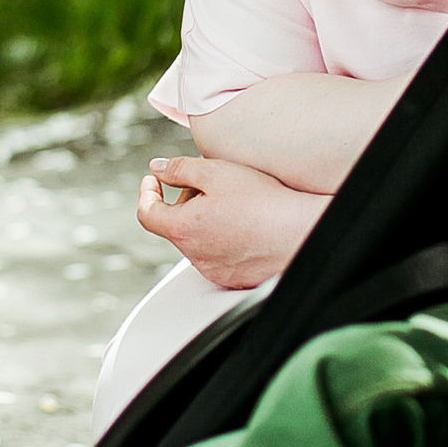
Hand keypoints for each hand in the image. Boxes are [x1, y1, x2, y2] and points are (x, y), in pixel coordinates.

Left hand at [136, 155, 330, 289]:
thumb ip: (179, 168)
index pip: (147, 213)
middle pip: (175, 224)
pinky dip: (223, 237)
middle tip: (212, 184)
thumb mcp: (215, 172)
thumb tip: (157, 169)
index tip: (154, 181)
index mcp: (183, 229)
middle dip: (185, 201)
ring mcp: (214, 270)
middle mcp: (194, 255)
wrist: (300, 233)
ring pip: (197, 239)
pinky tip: (246, 223)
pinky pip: (218, 255)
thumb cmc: (261, 203)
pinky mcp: (233, 278)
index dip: (147, 192)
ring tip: (235, 203)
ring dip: (204, 220)